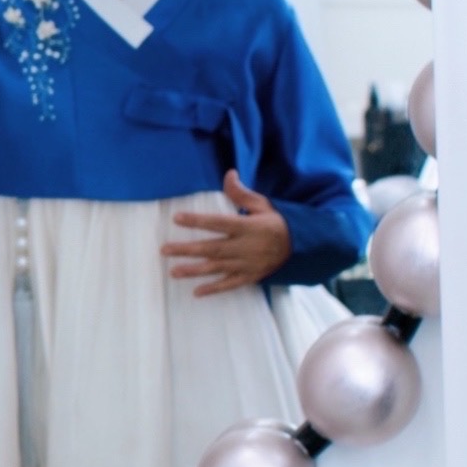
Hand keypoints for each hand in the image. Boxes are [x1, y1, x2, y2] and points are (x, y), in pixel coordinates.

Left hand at [160, 172, 292, 296]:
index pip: (218, 223)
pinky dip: (214, 289)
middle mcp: (246, 247)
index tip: (177, 218)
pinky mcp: (251, 277)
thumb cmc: (278, 223)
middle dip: (187, 249)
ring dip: (194, 270)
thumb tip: (228, 174)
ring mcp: (247, 264)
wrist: (302, 248)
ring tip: (173, 272)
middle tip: (164, 250)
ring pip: (217, 268)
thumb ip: (242, 194)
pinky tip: (196, 292)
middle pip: (212, 248)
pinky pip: (230, 284)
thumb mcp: (264, 205)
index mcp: (248, 227)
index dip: (198, 220)